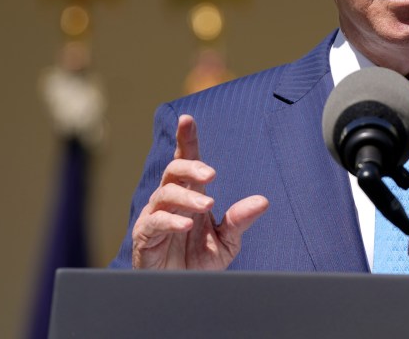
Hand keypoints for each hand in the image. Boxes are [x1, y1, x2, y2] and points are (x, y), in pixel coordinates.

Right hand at [131, 114, 268, 268]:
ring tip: (208, 205)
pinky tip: (186, 224)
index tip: (188, 119)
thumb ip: (240, 220)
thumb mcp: (227, 241)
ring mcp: (156, 215)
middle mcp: (171, 200)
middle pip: (174, 170)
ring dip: (187, 197)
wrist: (183, 290)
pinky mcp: (145, 235)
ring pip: (165, 193)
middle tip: (211, 173)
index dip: (187, 139)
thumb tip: (263, 201)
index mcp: (191, 194)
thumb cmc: (200, 261)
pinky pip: (154, 221)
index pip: (187, 160)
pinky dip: (170, 220)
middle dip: (191, 166)